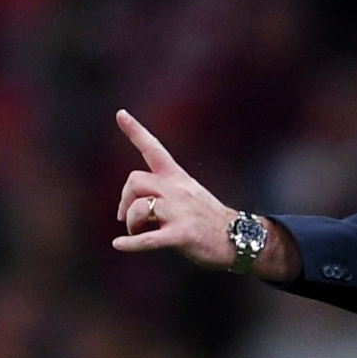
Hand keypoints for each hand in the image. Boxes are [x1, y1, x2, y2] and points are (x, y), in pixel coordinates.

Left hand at [112, 109, 235, 268]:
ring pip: (138, 209)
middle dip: (124, 200)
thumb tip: (130, 204)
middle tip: (127, 218)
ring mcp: (180, 212)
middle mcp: (178, 190)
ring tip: (138, 233)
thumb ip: (161, 192)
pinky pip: (149, 239)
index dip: (135, 131)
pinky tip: (119, 244)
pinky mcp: (181, 235)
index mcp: (178, 178)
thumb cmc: (208, 219)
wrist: (237, 238)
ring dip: (131, 224)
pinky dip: (130, 243)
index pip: (154, 149)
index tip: (120, 113)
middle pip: (135, 181)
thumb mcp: (188, 194)